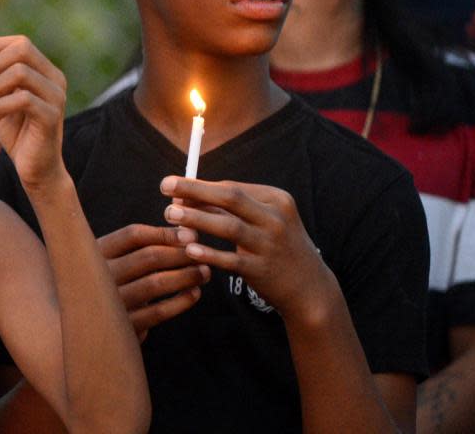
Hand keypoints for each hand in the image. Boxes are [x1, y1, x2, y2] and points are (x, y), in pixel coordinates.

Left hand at [0, 37, 66, 189]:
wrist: (34, 167)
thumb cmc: (19, 132)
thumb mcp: (1, 98)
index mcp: (45, 72)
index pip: (21, 43)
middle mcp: (55, 80)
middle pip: (22, 50)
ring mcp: (56, 97)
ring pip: (20, 72)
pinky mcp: (51, 116)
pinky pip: (22, 98)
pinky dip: (2, 106)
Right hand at [98, 224, 210, 339]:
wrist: (90, 326)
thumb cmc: (110, 283)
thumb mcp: (113, 260)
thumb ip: (140, 245)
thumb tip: (188, 231)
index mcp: (96, 252)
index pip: (133, 235)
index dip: (165, 233)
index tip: (191, 234)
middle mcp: (100, 276)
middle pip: (148, 257)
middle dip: (181, 254)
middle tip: (203, 253)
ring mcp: (112, 302)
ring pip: (156, 283)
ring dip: (186, 276)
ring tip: (204, 272)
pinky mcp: (124, 327)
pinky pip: (158, 312)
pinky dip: (180, 301)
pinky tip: (194, 293)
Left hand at [159, 176, 335, 321]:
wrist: (309, 288)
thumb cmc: (278, 247)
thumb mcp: (265, 221)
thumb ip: (232, 209)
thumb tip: (188, 195)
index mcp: (277, 200)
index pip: (232, 187)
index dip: (199, 186)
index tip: (172, 185)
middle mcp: (276, 219)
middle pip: (231, 198)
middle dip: (195, 189)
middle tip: (164, 186)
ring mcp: (270, 245)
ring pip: (229, 227)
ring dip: (197, 219)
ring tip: (170, 214)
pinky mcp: (262, 270)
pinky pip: (231, 260)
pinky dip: (209, 254)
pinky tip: (188, 250)